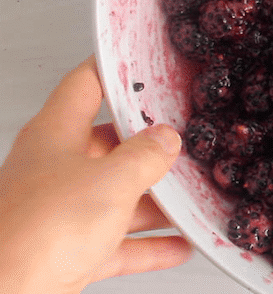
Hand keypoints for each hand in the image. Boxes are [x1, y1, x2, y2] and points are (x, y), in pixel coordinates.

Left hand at [0, 56, 192, 293]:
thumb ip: (146, 156)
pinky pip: (118, 240)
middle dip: (151, 145)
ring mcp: (62, 210)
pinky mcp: (68, 250)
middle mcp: (55, 167)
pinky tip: (179, 244)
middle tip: (186, 138)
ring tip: (193, 195)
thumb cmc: (39, 233)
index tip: (146, 65)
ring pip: (118, 195)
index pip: (87, 83)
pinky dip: (150, 243)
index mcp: (56, 134)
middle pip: (111, 144)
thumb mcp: (111, 181)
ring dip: (157, 199)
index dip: (117, 69)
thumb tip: (166, 140)